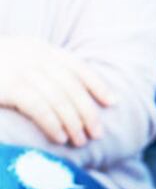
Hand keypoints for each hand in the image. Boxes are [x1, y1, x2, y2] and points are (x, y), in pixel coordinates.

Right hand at [0, 37, 115, 146]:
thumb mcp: (17, 63)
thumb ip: (41, 73)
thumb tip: (71, 97)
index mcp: (37, 47)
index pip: (76, 66)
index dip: (97, 85)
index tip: (112, 102)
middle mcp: (31, 55)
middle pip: (71, 86)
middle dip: (88, 111)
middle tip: (96, 133)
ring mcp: (18, 69)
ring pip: (59, 98)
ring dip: (73, 122)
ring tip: (80, 140)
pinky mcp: (7, 86)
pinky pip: (39, 107)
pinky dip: (53, 123)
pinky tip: (59, 137)